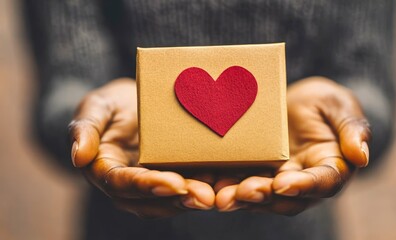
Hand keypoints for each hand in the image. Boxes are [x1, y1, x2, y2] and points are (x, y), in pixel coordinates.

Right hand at [69, 78, 214, 217]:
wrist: (133, 103)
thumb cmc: (111, 105)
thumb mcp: (96, 107)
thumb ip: (85, 128)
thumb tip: (78, 156)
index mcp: (106, 170)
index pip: (123, 184)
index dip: (146, 185)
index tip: (173, 182)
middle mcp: (128, 185)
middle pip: (151, 199)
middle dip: (178, 199)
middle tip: (205, 197)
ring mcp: (151, 184)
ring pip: (171, 199)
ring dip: (194, 199)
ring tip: (218, 195)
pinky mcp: (171, 176)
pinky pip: (185, 186)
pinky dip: (203, 187)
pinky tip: (223, 183)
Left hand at [215, 77, 370, 213]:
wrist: (297, 103)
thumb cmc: (324, 103)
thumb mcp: (340, 106)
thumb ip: (352, 128)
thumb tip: (361, 155)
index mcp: (329, 168)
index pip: (322, 183)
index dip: (305, 186)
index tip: (284, 182)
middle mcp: (302, 180)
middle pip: (285, 197)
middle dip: (263, 196)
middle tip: (242, 192)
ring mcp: (276, 178)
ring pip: (259, 195)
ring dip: (239, 198)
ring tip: (219, 196)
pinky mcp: (255, 171)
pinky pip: (240, 181)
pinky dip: (225, 184)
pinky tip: (207, 184)